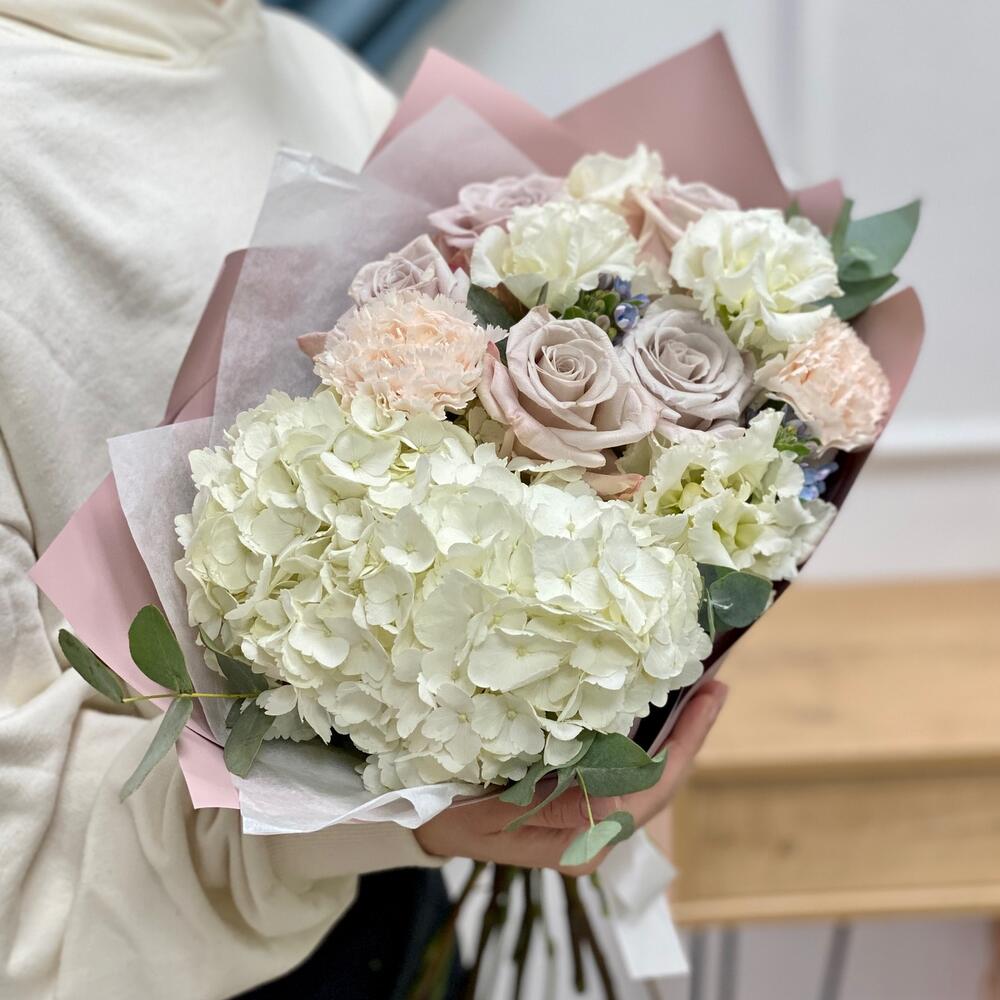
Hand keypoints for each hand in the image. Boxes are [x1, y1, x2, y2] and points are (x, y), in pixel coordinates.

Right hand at [414, 680, 727, 874]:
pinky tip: (650, 705)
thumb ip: (552, 811)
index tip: (709, 697)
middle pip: (657, 782)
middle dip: (688, 733)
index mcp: (582, 842)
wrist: (427, 825)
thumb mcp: (492, 814)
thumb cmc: (450, 815)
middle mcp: (595, 833)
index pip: (650, 792)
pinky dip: (640, 735)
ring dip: (670, 732)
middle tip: (713, 682)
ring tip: (693, 687)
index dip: (685, 745)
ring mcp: (589, 817)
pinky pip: (621, 767)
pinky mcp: (577, 800)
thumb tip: (613, 800)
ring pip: (643, 775)